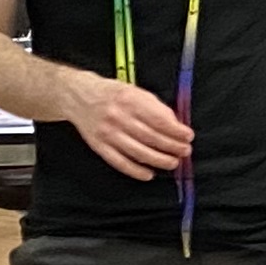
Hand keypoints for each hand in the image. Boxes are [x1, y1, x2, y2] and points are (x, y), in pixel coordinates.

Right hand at [66, 76, 194, 179]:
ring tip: (172, 163)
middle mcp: (118, 117)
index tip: (188, 136)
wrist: (77, 96)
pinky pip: (120, 162)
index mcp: (129, 100)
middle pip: (151, 137)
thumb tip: (174, 124)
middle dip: (172, 147)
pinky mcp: (100, 146)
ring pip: (138, 152)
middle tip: (184, 151)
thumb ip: (155, 106)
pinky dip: (136, 171)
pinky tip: (149, 173)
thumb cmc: (110, 93)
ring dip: (159, 160)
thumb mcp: (134, 91)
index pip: (158, 119)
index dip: (176, 131)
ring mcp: (108, 133)